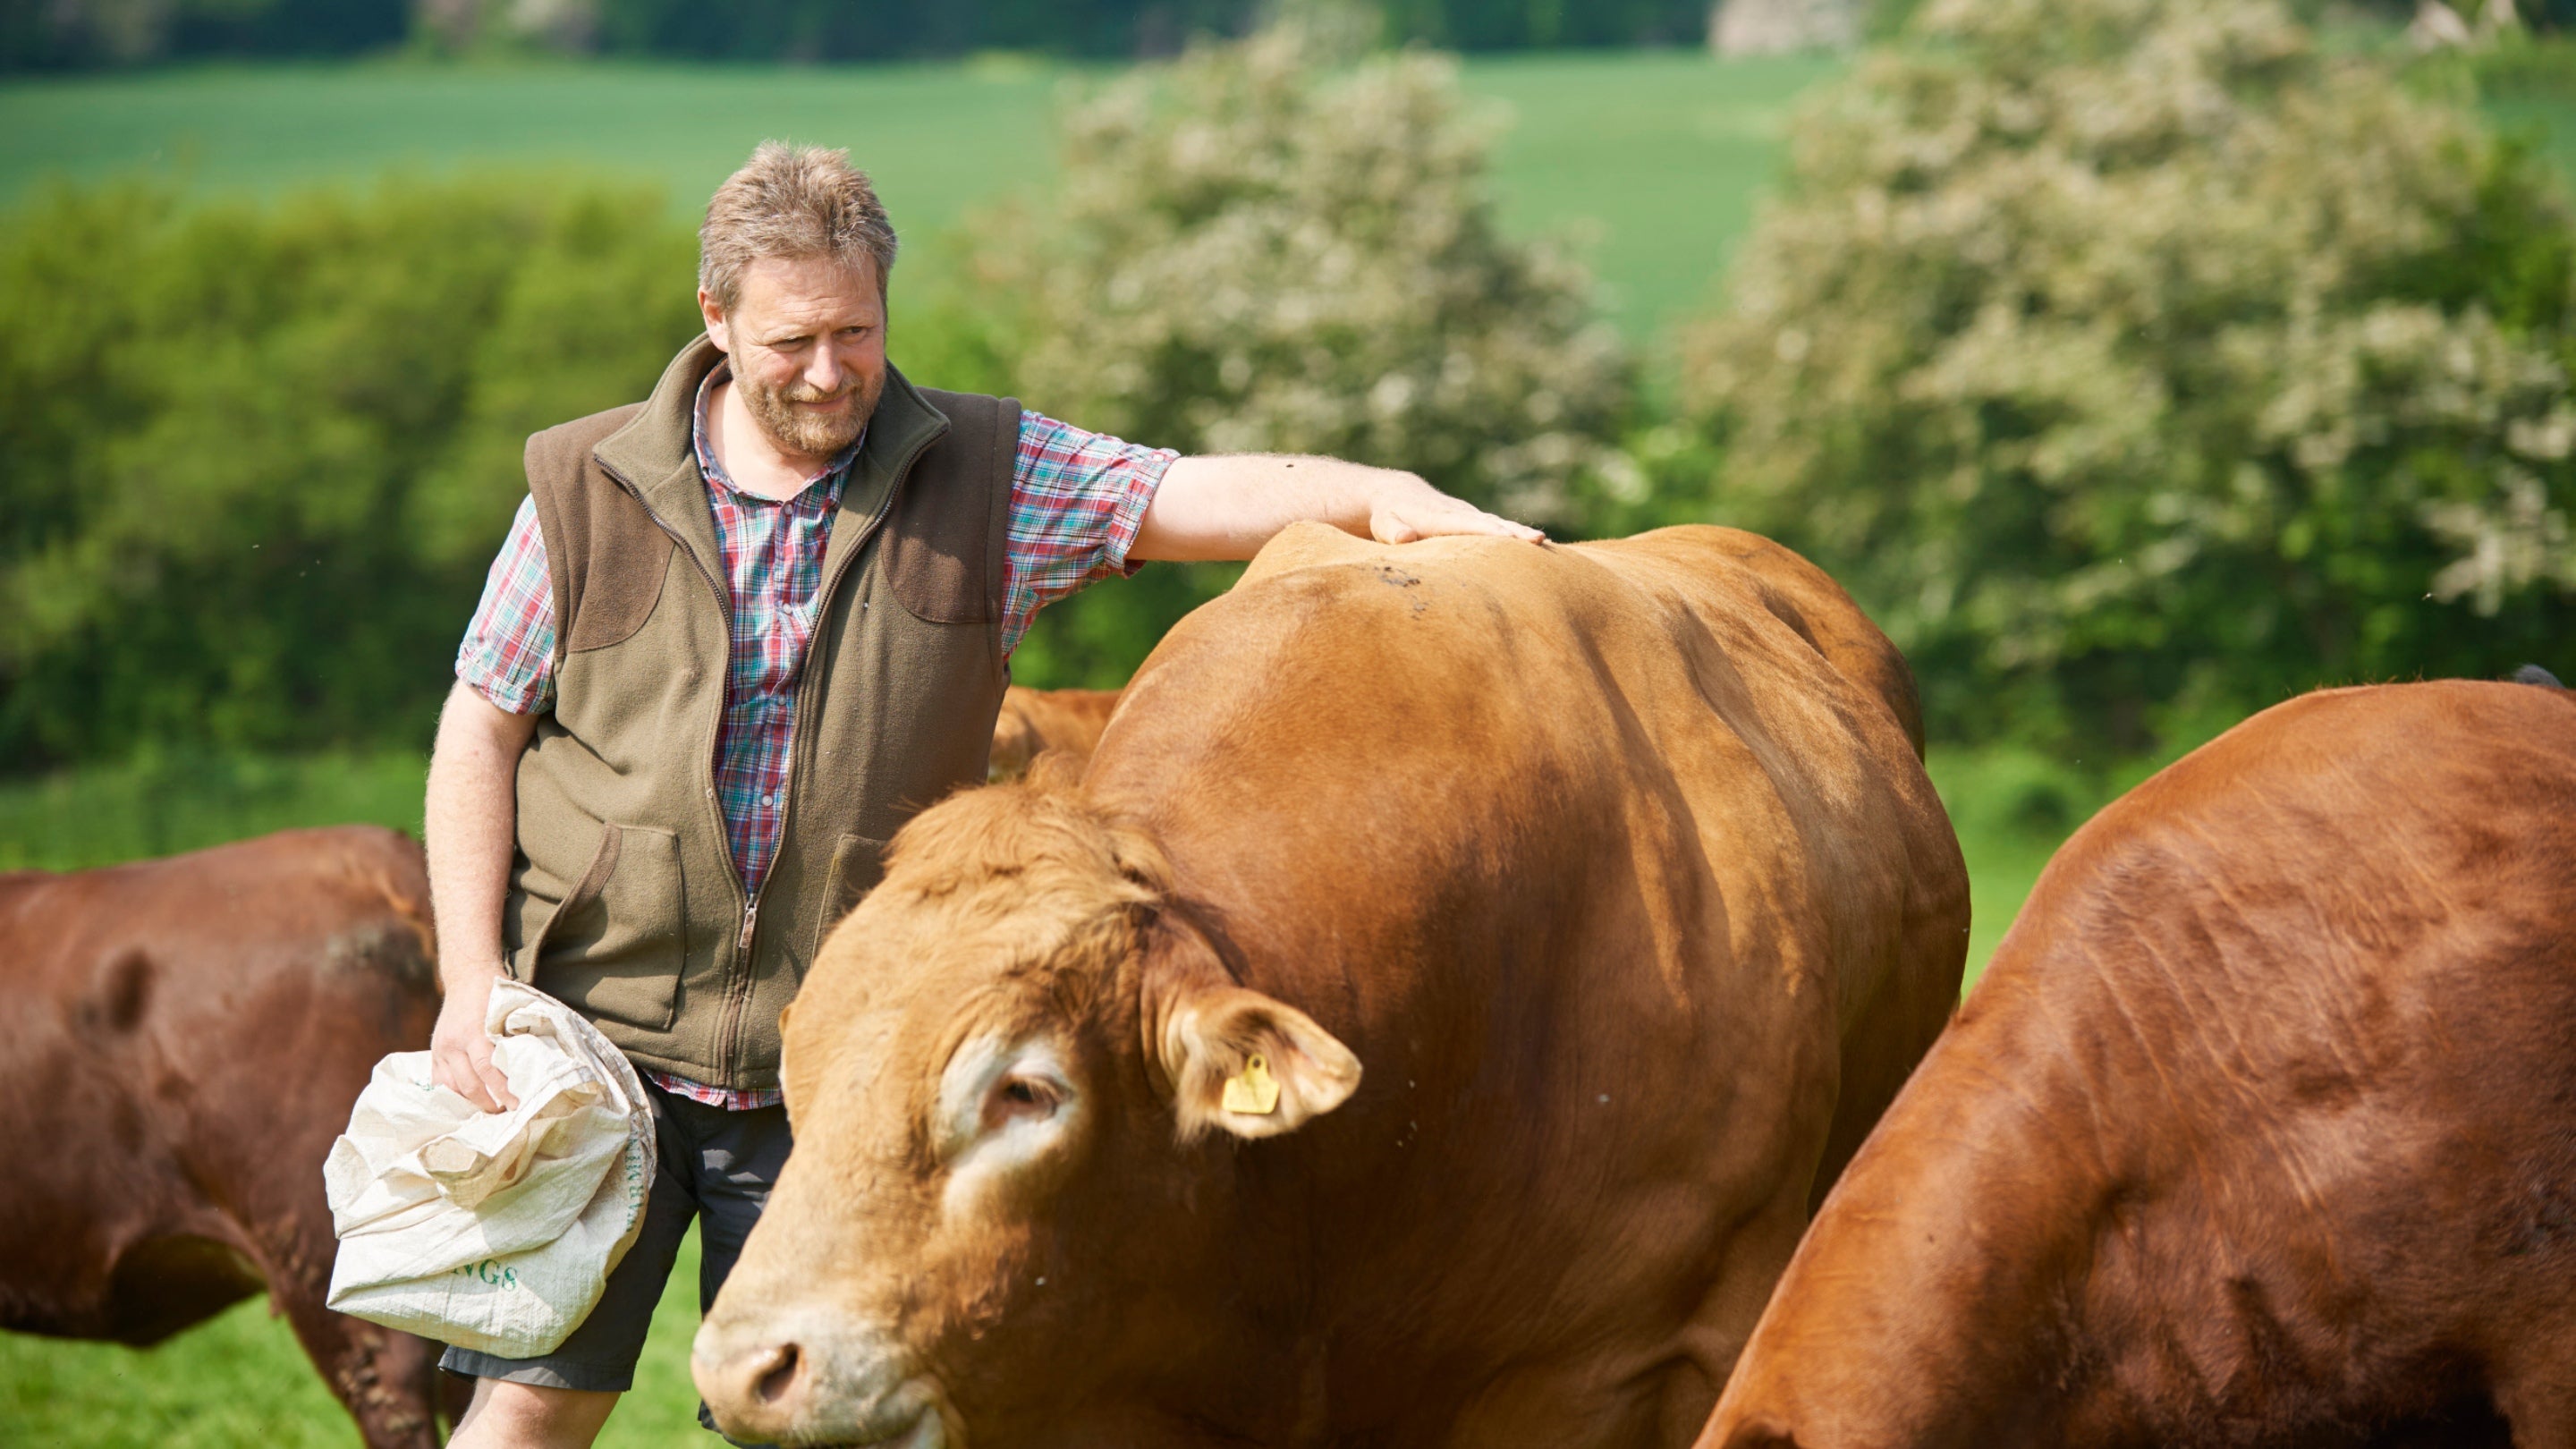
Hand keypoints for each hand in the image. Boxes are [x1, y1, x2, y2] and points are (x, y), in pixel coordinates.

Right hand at [430, 964, 519, 1113]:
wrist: (468, 977)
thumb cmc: (495, 993)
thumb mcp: (509, 1009)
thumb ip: (517, 1035)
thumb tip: (538, 1063)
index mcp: (474, 1031)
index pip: (488, 1069)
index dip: (502, 1090)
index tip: (517, 1103)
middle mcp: (453, 1042)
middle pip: (469, 1083)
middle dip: (489, 1103)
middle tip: (507, 1112)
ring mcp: (441, 1048)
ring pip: (451, 1087)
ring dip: (471, 1103)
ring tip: (491, 1109)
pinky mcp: (434, 1052)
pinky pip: (439, 1082)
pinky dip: (453, 1096)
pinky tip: (469, 1104)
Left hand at [1367, 481, 1544, 545]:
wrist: (1397, 494)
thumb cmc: (1388, 515)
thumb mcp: (1383, 524)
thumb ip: (1393, 531)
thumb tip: (1404, 537)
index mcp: (1437, 517)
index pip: (1464, 525)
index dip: (1486, 531)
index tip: (1507, 537)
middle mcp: (1458, 512)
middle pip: (1489, 523)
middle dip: (1512, 532)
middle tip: (1537, 540)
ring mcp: (1468, 514)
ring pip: (1497, 523)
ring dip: (1519, 533)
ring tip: (1543, 543)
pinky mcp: (1473, 520)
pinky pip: (1497, 527)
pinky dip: (1515, 535)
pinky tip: (1536, 544)